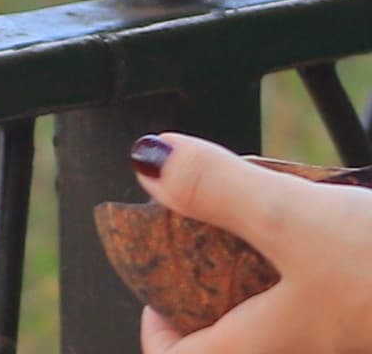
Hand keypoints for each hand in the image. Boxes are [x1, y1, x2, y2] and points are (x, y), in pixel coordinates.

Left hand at [135, 134, 371, 353]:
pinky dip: (317, 280)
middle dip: (218, 301)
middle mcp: (307, 353)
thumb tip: (147, 163)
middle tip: (215, 250)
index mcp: (268, 349)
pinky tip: (336, 243)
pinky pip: (330, 313)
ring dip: (270, 288)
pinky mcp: (366, 324)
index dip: (157, 332)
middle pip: (237, 343)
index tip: (157, 289)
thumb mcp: (296, 218)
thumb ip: (218, 190)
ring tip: (275, 236)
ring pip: (287, 327)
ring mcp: (344, 340)